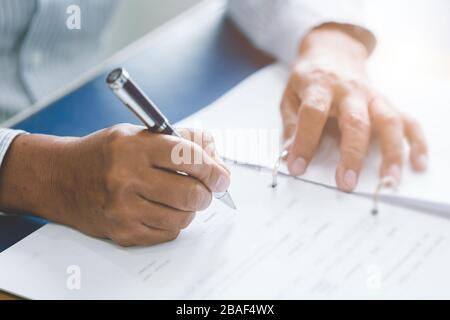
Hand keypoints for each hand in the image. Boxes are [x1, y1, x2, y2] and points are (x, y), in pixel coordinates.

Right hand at [0, 124, 229, 245]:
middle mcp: (126, 178)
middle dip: (207, 192)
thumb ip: (180, 140)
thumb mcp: (138, 133)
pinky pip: (167, 234)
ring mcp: (123, 209)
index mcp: (133, 147)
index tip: (222, 176)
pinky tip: (162, 209)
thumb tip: (215, 156)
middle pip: (191, 193)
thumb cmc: (105, 153)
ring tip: (180, 198)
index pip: (188, 158)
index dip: (213, 168)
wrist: (61, 178)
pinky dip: (174, 223)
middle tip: (206, 189)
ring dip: (190, 209)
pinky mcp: (122, 232)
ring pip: (183, 218)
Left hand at [280, 25, 427, 191]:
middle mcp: (349, 90)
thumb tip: (289, 156)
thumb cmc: (308, 79)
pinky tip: (417, 164)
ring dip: (392, 152)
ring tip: (388, 180)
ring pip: (388, 120)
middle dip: (352, 154)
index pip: (313, 114)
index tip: (297, 167)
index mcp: (319, 86)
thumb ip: (291, 125)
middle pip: (356, 121)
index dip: (305, 142)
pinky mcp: (386, 101)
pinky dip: (416, 142)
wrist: (332, 51)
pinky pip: (407, 120)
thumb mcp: (289, 96)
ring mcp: (371, 95)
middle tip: (346, 183)